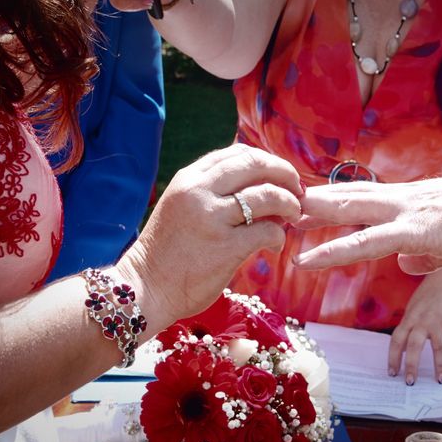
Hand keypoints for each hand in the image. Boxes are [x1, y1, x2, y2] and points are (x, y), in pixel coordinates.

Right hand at [117, 144, 302, 326]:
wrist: (144, 288)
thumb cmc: (167, 251)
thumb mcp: (183, 207)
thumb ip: (214, 192)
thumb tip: (264, 187)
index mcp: (189, 178)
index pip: (237, 153)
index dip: (267, 161)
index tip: (280, 175)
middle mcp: (199, 191)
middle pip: (256, 164)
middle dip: (285, 174)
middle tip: (297, 190)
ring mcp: (212, 218)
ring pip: (268, 195)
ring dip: (289, 204)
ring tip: (293, 216)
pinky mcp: (226, 248)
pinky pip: (268, 231)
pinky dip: (279, 236)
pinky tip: (274, 245)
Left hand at [292, 178, 441, 273]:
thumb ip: (423, 250)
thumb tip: (404, 261)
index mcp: (412, 200)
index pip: (366, 195)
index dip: (337, 196)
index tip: (310, 198)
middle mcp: (404, 199)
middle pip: (351, 195)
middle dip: (317, 198)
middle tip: (285, 200)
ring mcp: (407, 212)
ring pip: (352, 210)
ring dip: (316, 214)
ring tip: (286, 219)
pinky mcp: (415, 232)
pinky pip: (366, 243)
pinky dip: (334, 251)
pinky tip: (309, 259)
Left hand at [389, 264, 441, 384]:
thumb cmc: (431, 293)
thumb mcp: (415, 307)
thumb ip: (410, 325)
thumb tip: (405, 347)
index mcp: (410, 317)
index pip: (397, 340)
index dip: (393, 357)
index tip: (392, 372)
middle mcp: (422, 320)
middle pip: (414, 345)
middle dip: (412, 366)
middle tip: (410, 382)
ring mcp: (439, 320)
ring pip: (437, 347)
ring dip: (439, 366)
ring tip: (439, 380)